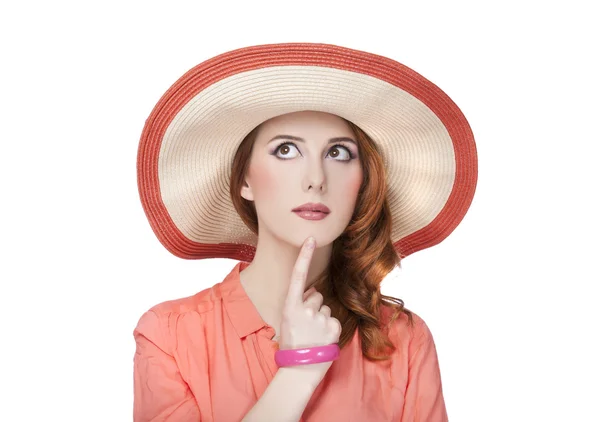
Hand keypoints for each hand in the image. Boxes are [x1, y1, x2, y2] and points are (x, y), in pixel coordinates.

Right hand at [279, 236, 341, 373]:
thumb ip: (300, 303)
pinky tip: (322, 338)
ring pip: (325, 308)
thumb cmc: (292, 343)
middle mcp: (305, 309)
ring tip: (313, 334)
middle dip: (313, 306)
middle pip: (316, 295)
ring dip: (321, 318)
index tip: (312, 239)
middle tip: (305, 325)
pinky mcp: (334, 326)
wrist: (300, 369)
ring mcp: (320, 318)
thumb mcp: (287, 320)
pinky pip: (333, 319)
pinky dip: (329, 327)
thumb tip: (314, 292)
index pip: (298, 276)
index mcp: (290, 306)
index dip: (304, 256)